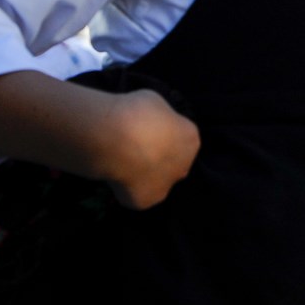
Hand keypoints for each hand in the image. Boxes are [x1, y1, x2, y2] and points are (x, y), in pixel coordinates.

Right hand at [96, 90, 199, 209]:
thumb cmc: (136, 111)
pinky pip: (135, 194)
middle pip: (173, 163)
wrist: (116, 137)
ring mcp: (166, 185)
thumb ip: (160, 119)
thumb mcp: (155, 103)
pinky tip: (113, 176)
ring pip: (156, 182)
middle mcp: (185, 165)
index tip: (145, 133)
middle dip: (158, 159)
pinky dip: (125, 188)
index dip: (162, 136)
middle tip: (134, 150)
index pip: (181, 138)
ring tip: (121, 164)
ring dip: (144, 175)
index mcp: (191, 138)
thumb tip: (154, 124)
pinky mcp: (146, 201)